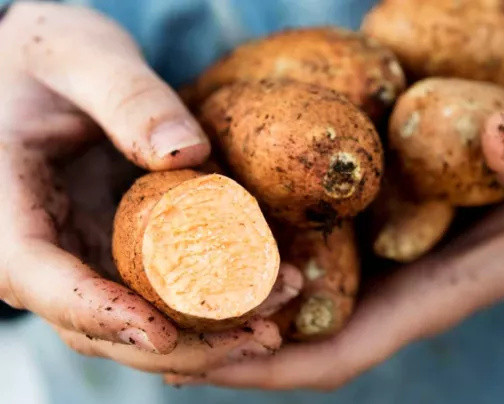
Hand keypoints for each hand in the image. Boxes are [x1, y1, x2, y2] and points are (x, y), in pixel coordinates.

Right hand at [0, 1, 298, 373]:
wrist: (55, 69)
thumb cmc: (53, 56)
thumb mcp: (81, 55)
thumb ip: (127, 96)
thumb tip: (184, 153)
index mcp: (7, 207)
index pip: (39, 279)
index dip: (99, 313)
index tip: (160, 333)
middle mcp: (43, 247)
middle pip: (100, 324)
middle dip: (181, 343)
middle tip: (261, 336)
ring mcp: (85, 254)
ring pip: (139, 317)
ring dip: (209, 332)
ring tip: (278, 315)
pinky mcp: (122, 249)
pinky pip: (166, 289)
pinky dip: (214, 299)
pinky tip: (268, 288)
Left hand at [166, 112, 503, 389]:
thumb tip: (501, 140)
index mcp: (426, 297)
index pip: (334, 353)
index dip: (265, 365)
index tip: (193, 360)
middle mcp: (391, 290)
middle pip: (290, 337)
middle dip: (219, 340)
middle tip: (138, 318)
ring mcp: (379, 264)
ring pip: (287, 297)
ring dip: (222, 296)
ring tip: (148, 279)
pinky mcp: (375, 231)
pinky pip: (302, 252)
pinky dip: (251, 252)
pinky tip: (208, 226)